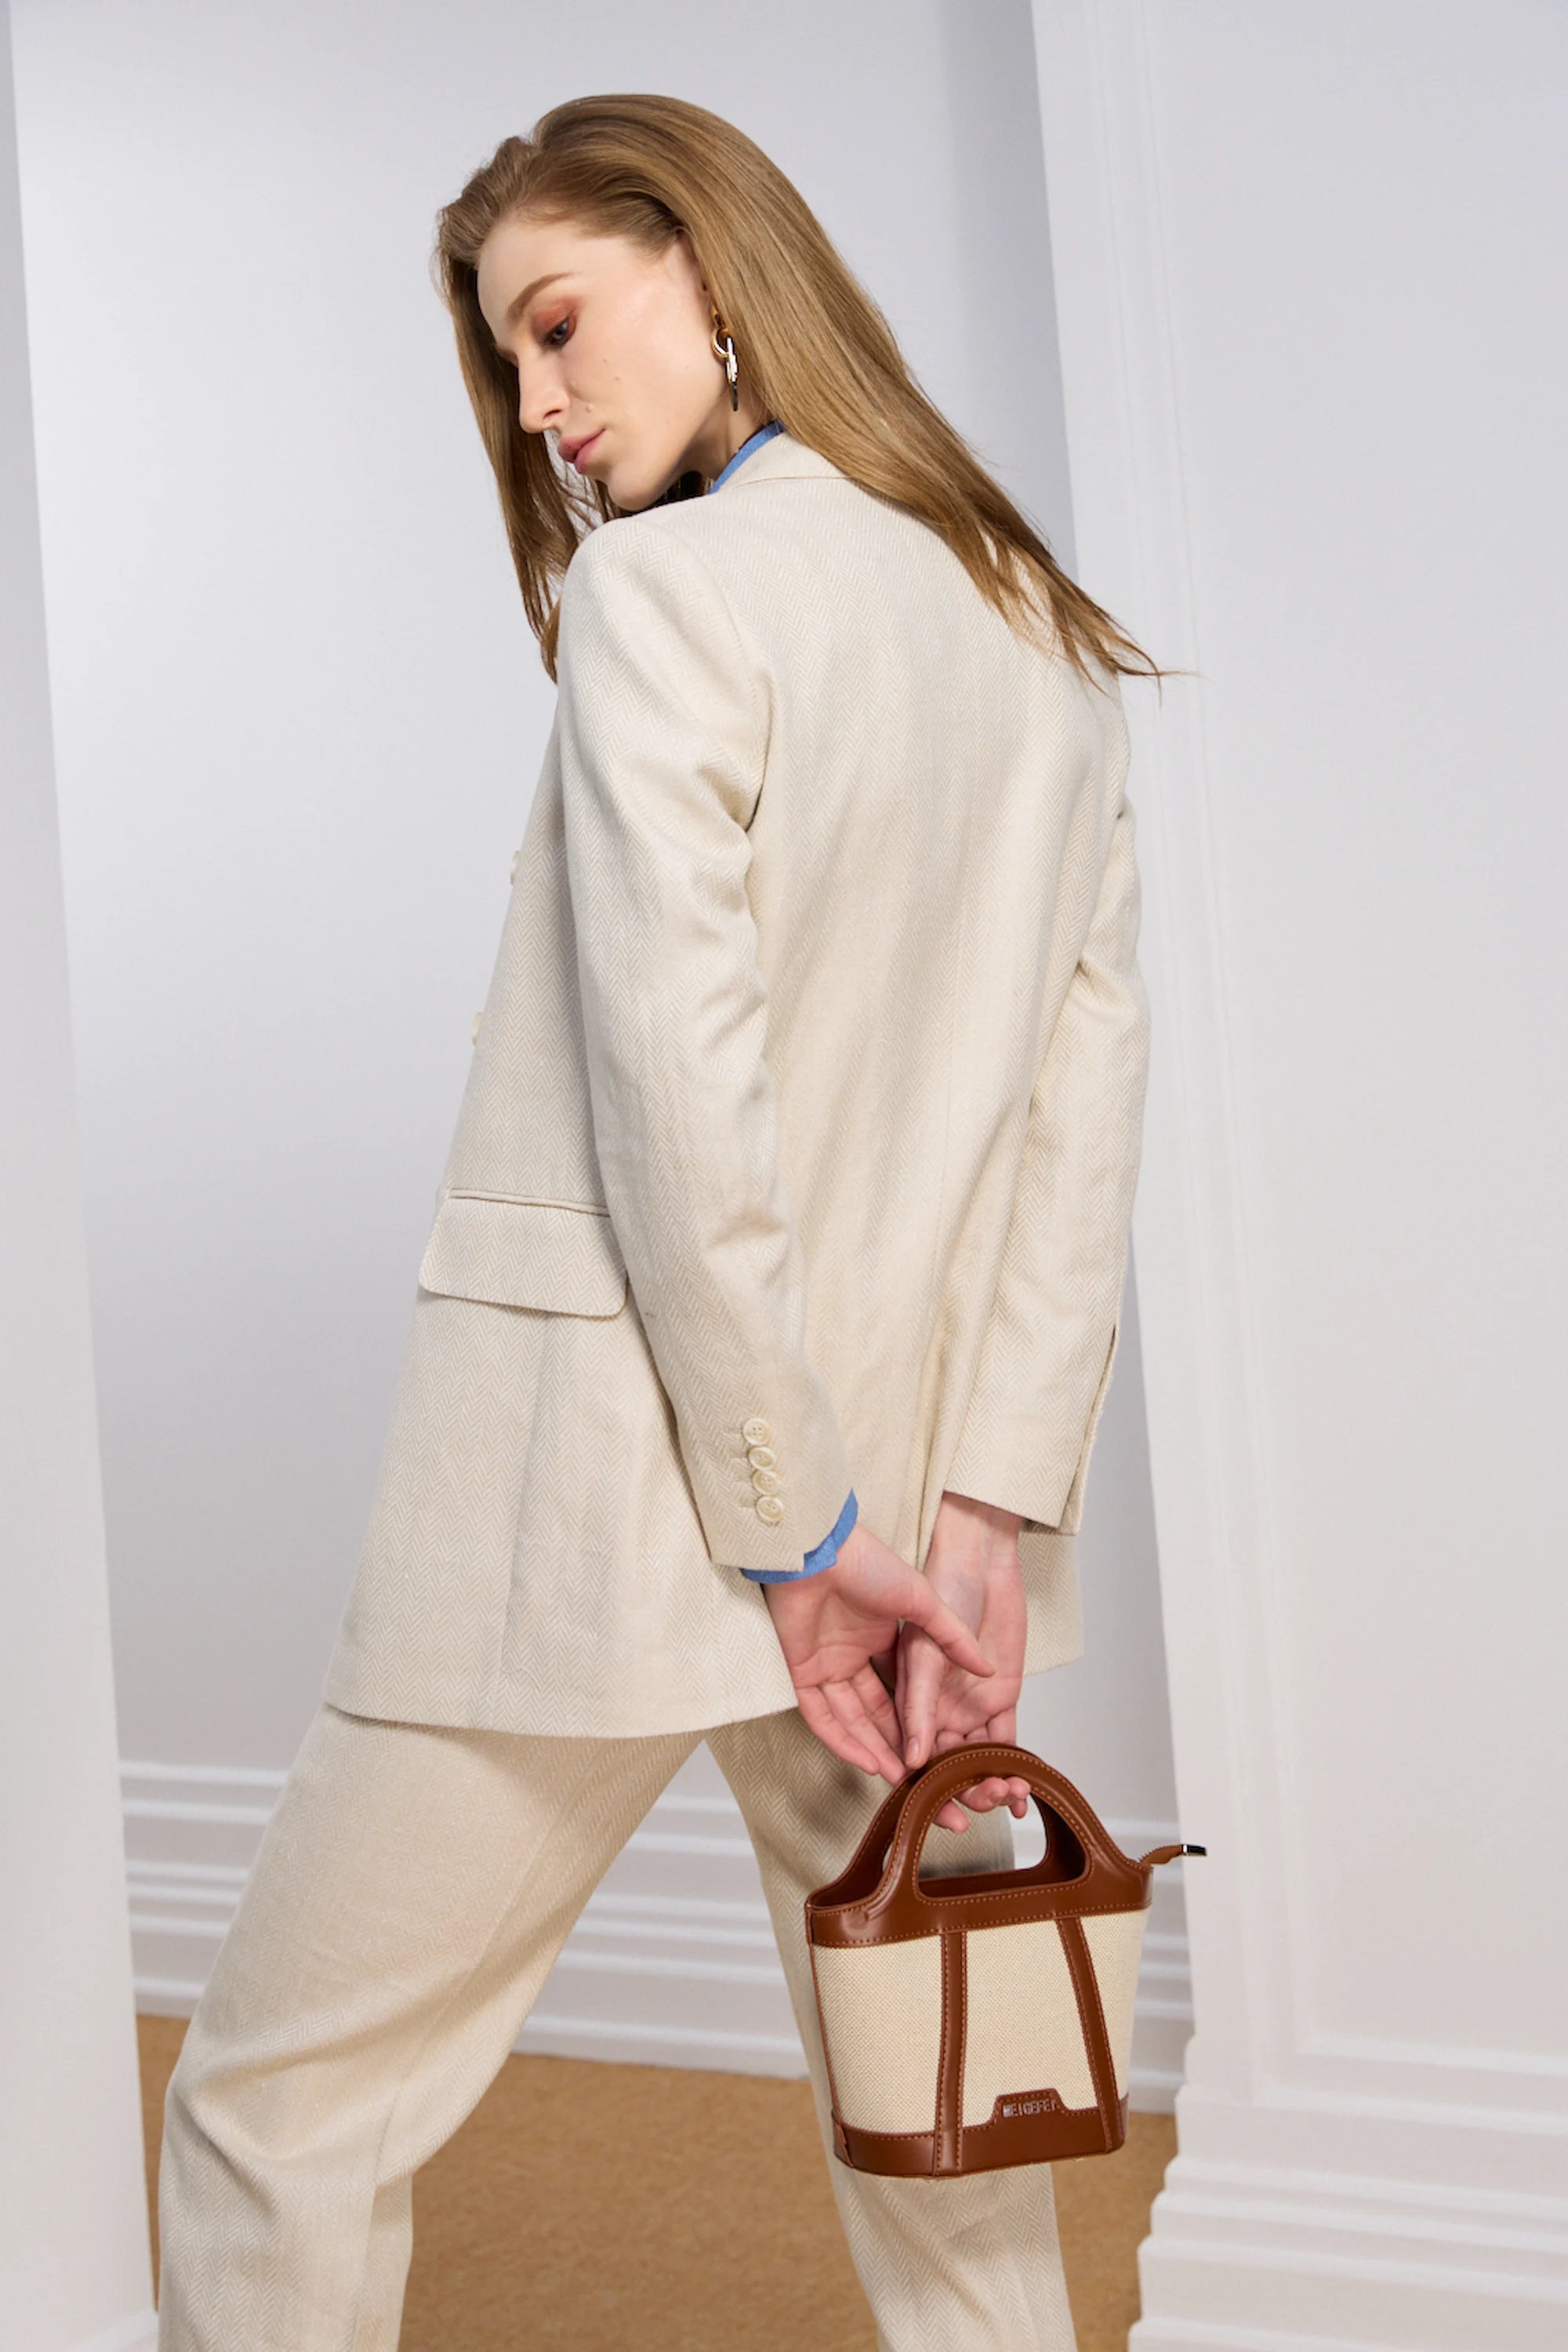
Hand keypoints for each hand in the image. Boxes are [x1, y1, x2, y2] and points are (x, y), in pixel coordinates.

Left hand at [763, 1520, 994, 1785]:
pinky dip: (840, 1739)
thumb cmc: (869, 1563)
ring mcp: (825, 1664)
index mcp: (879, 1640)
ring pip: (848, 1719)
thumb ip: (953, 1638)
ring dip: (869, 1749)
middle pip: (873, 1713)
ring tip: (895, 1776)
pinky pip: (819, 1715)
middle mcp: (851, 1656)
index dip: (914, 1723)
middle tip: (917, 1775)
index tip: (935, 1749)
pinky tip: (864, 1759)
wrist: (823, 1547)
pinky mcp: (800, 1669)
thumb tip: (989, 1670)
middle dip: (894, 1746)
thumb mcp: (923, 1602)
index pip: (897, 1692)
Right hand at [897, 1491, 1030, 1832]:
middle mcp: (938, 1713)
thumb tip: (915, 1758)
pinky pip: (1007, 1742)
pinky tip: (1024, 1789)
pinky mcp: (1001, 1699)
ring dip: (994, 1782)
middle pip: (950, 1768)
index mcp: (911, 1706)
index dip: (929, 1790)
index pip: (917, 1760)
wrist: (981, 1563)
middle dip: (967, 1792)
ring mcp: (970, 1707)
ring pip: (980, 1760)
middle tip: (987, 1801)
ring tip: (1011, 1793)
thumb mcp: (925, 1654)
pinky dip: (1015, 1766)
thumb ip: (921, 1707)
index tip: (945, 1814)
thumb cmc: (942, 1594)